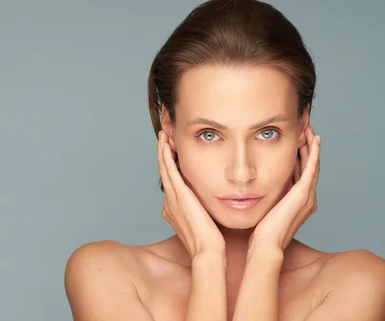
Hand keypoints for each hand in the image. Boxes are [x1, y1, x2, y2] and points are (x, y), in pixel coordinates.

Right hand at [157, 131, 224, 257]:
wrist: (208, 251)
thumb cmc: (213, 241)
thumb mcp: (208, 221)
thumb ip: (209, 209)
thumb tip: (221, 199)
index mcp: (175, 209)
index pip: (172, 181)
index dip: (171, 164)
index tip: (175, 150)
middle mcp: (169, 202)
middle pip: (165, 171)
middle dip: (164, 152)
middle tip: (165, 135)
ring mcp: (171, 198)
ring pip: (164, 167)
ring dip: (163, 150)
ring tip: (164, 133)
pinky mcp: (177, 194)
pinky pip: (168, 170)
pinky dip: (165, 155)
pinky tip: (165, 142)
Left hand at [250, 126, 320, 250]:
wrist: (265, 245)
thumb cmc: (260, 231)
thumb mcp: (263, 205)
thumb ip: (263, 193)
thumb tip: (250, 182)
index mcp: (298, 200)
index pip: (301, 170)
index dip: (300, 152)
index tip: (295, 135)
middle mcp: (307, 197)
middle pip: (310, 163)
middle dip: (307, 143)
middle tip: (305, 123)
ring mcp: (307, 195)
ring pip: (312, 162)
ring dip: (311, 143)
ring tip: (309, 125)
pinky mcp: (303, 194)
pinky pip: (312, 168)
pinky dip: (314, 152)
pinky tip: (314, 138)